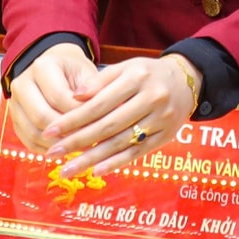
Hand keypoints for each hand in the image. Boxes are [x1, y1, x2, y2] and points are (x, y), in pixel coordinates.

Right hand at [8, 42, 97, 153]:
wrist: (56, 70)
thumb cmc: (74, 72)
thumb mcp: (87, 73)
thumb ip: (92, 90)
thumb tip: (98, 111)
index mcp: (41, 67)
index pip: (58, 97)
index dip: (78, 113)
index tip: (97, 123)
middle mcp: (22, 84)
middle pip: (41, 116)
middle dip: (66, 131)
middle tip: (88, 140)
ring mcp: (15, 104)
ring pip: (33, 132)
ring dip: (57, 144)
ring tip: (80, 148)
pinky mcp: (16, 121)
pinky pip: (29, 141)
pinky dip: (48, 149)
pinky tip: (66, 150)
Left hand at [42, 54, 201, 178]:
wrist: (188, 81)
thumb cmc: (149, 74)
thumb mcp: (126, 67)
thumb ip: (100, 81)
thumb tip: (73, 98)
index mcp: (137, 78)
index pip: (98, 104)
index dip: (72, 120)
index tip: (50, 131)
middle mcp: (151, 98)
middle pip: (107, 126)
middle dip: (76, 142)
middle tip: (52, 154)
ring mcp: (160, 119)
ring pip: (120, 143)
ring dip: (91, 159)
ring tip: (68, 170)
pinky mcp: (166, 136)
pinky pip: (137, 153)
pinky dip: (116, 163)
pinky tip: (96, 171)